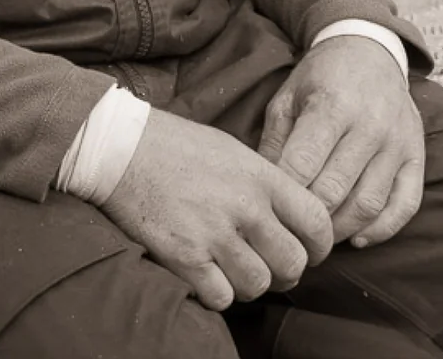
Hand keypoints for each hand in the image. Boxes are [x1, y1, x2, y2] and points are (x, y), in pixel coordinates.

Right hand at [100, 108, 333, 310]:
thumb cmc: (176, 145)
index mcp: (260, 175)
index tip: (310, 251)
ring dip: (249, 284)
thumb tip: (289, 219)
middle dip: (286, 273)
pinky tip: (207, 274)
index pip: (317, 221)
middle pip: (293, 263)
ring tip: (232, 268)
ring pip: (258, 286)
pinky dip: (217, 293)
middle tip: (269, 266)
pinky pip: (222, 297)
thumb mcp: (232, 150)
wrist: (121, 148)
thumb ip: (264, 183)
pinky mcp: (185, 257)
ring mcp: (214, 233)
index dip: (320, 246)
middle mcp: (244, 206)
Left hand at [258, 36, 423, 248]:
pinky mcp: (417, 155)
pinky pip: (405, 205)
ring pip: (368, 204)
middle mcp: (370, 125)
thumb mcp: (288, 97)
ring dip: (340, 230)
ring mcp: (397, 142)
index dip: (283, 195)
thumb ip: (275, 142)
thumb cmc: (321, 77)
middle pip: (334, 191)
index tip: (270, 211)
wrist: (369, 49)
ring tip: (318, 238)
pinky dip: (382, 230)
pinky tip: (356, 238)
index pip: (303, 165)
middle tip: (289, 233)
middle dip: (308, 219)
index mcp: (332, 106)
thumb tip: (264, 190)